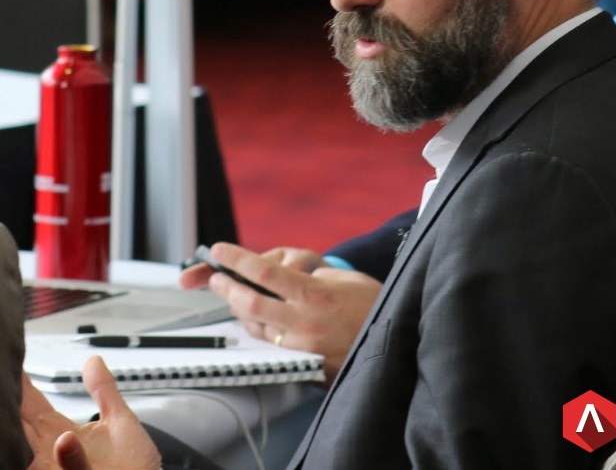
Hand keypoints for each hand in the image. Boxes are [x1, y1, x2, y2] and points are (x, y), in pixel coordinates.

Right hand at [21, 356, 160, 469]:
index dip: (19, 383)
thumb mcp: (120, 423)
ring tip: (11, 409)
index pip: (30, 404)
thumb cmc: (134, 468)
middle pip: (19, 423)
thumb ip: (104, 391)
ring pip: (26, 449)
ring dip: (18, 432)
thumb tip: (92, 360)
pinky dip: (64, 456)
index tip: (7, 360)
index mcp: (59, 433)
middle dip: (5, 404)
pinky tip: (65, 439)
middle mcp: (50, 452)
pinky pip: (62, 469)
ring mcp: (55, 468)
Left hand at [195, 242, 382, 382]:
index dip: (238, 260)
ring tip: (233, 295)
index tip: (220, 250)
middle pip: (251, 303)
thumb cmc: (374, 306)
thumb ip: (313, 276)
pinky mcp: (305, 364)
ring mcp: (303, 346)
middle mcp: (305, 322)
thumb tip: (285, 275)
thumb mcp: (347, 279)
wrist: (399, 348)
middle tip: (216, 278)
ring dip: (240, 311)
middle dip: (227, 288)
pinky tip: (257, 320)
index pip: (265, 274)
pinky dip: (260, 330)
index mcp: (315, 294)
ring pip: (256, 328)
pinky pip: (272, 346)